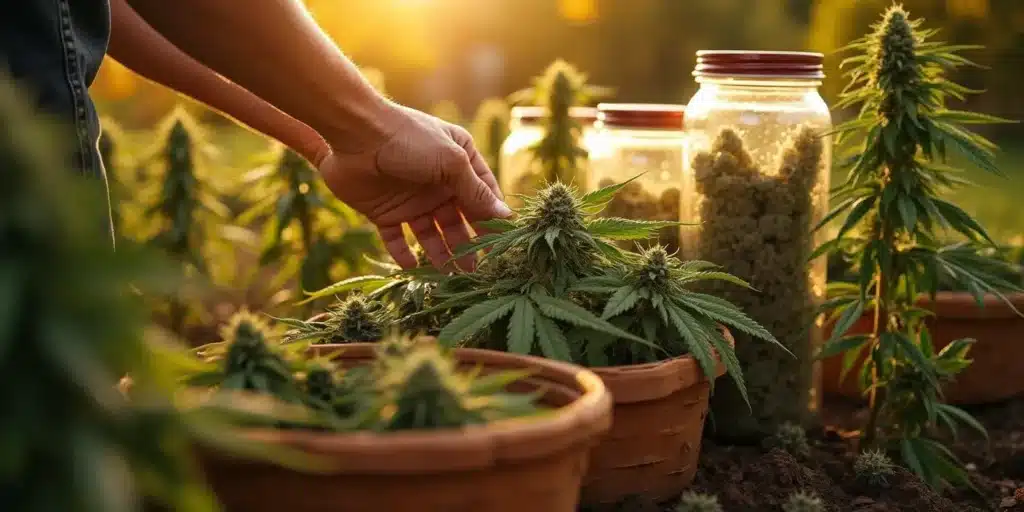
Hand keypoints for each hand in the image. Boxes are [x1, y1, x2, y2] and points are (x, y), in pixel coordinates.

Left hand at [316, 103, 509, 270]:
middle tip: (477, 272)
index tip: (502, 246)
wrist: (356, 135)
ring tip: (450, 275)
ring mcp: (412, 199)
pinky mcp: (385, 212)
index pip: (483, 196)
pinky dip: (404, 255)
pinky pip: (397, 239)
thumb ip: (476, 192)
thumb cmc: (410, 140)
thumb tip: (506, 216)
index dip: (492, 220)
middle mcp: (437, 183)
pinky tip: (414, 268)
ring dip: (441, 254)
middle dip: (468, 245)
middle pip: (458, 220)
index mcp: (459, 163)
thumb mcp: (451, 162)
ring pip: (431, 234)